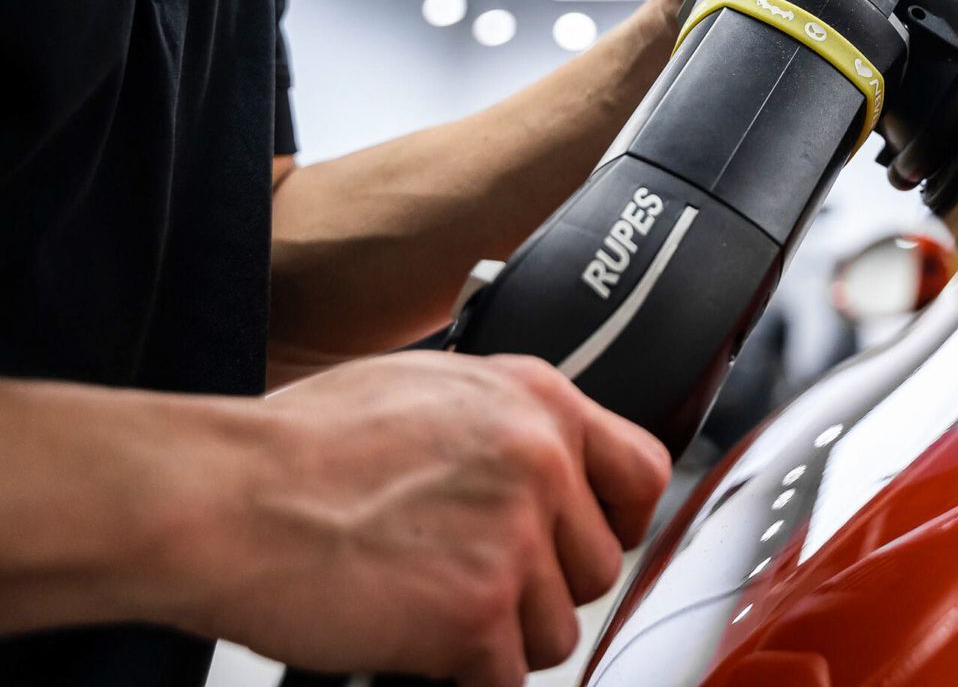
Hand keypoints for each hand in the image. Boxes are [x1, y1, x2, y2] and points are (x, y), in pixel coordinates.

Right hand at [175, 352, 670, 684]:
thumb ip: (504, 426)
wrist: (224, 498)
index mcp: (537, 401)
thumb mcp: (429, 390)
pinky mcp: (478, 611)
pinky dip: (464, 674)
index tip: (591, 541)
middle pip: (599, 566)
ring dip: (500, 636)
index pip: (643, 472)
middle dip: (542, 589)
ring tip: (428, 604)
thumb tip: (545, 462)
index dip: (620, 520)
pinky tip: (414, 638)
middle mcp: (540, 462)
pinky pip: (508, 675)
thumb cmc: (298, 448)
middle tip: (472, 582)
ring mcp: (515, 538)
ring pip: (558, 628)